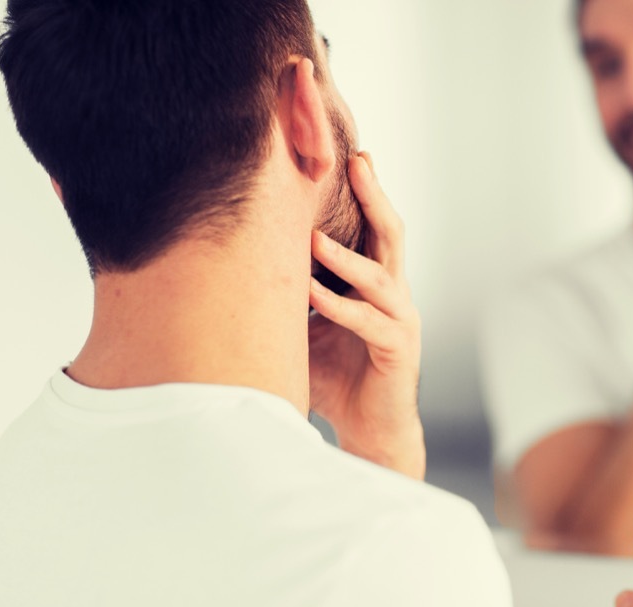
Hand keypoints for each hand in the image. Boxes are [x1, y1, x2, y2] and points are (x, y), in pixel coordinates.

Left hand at [308, 153, 424, 479]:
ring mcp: (400, 319)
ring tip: (312, 236)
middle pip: (390, 233)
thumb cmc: (336, 376)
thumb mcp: (305, 327)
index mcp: (374, 281)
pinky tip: (314, 293)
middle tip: (356, 159)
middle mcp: (392, 293)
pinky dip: (339, 306)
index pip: (371, 225)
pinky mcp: (398, 349)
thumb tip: (232, 265)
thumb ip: (287, 296)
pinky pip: (367, 322)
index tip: (341, 151)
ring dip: (345, 255)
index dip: (362, 189)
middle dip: (373, 195)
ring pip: (381, 275)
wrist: (369, 429)